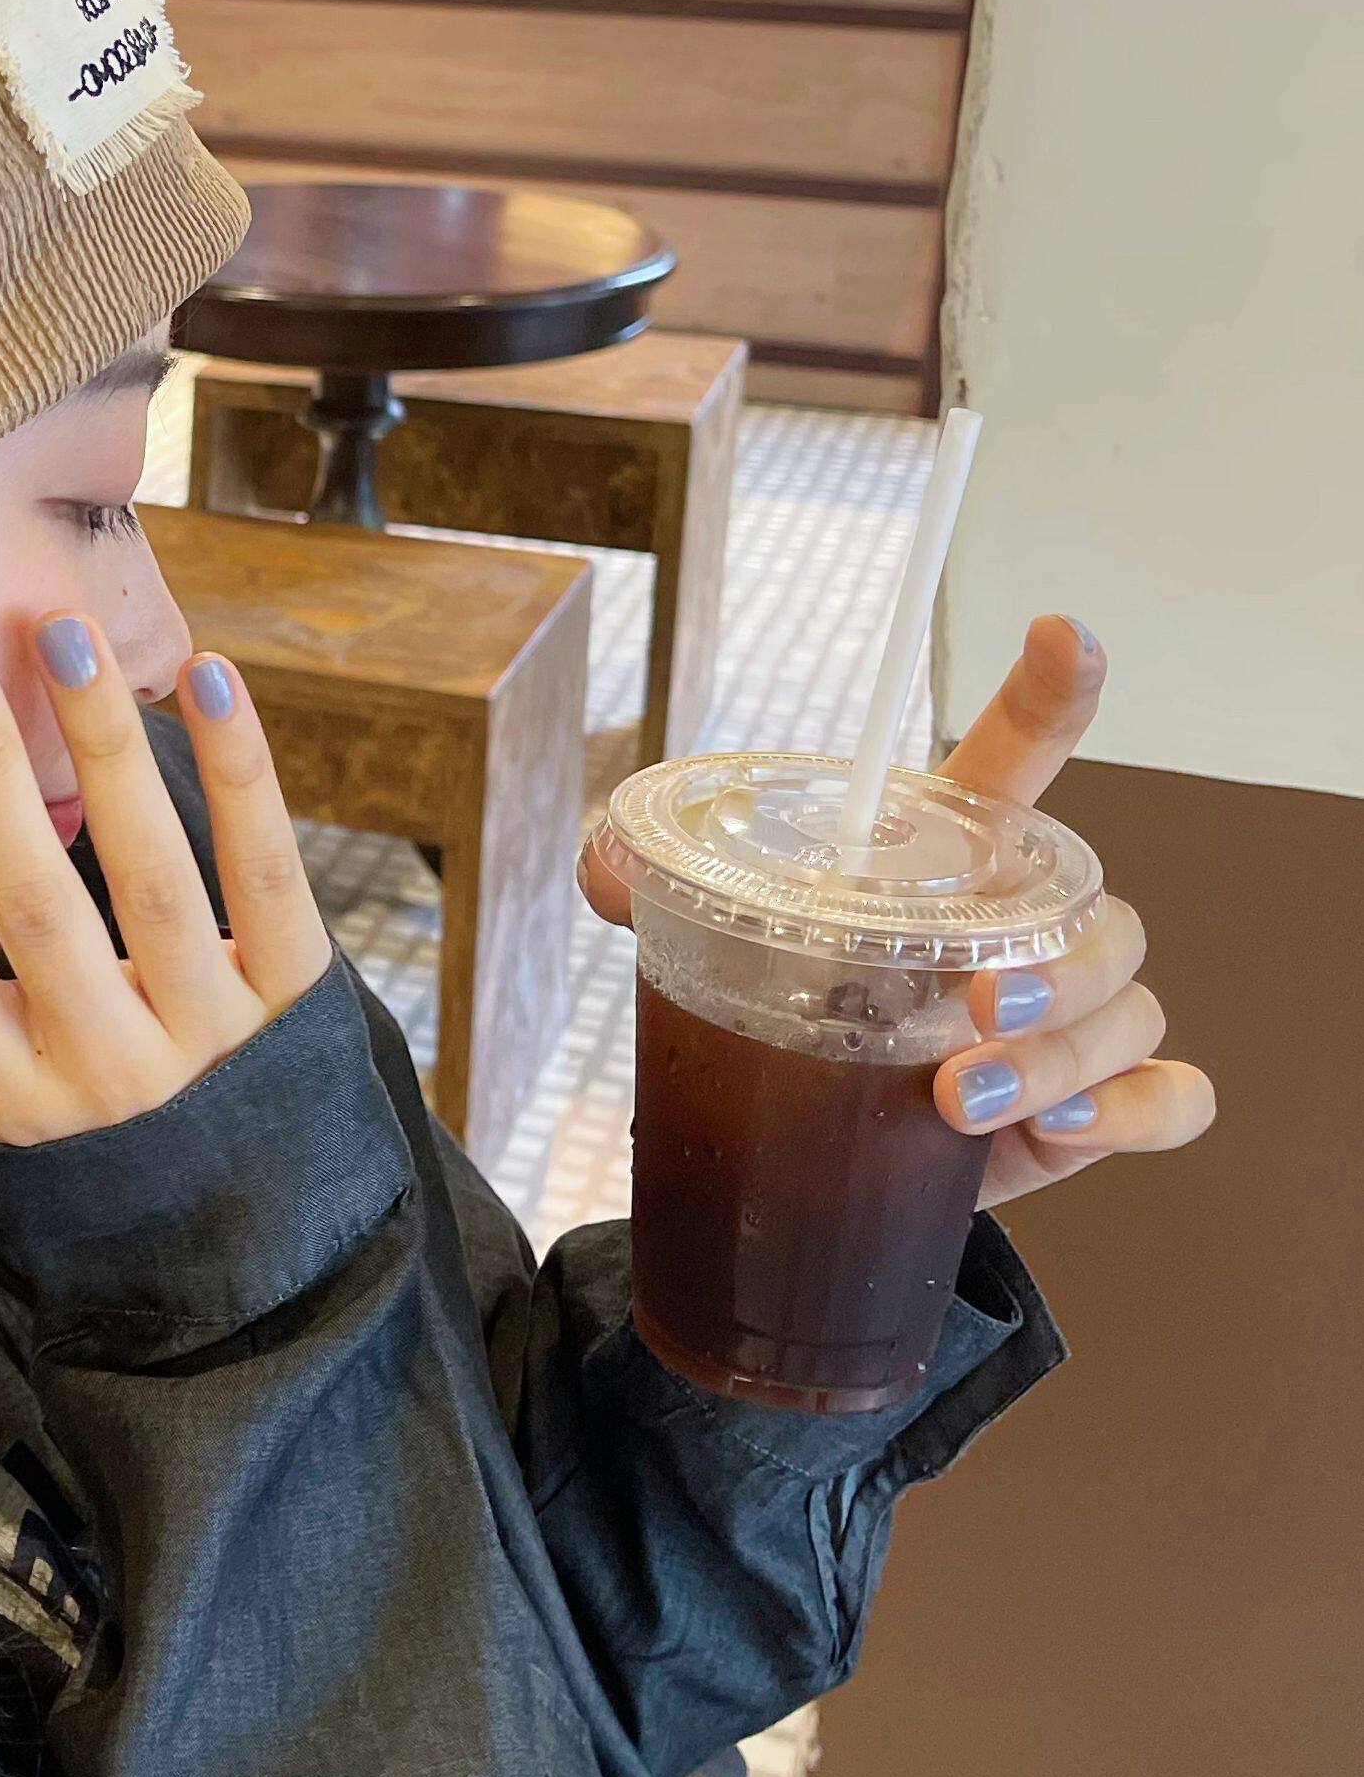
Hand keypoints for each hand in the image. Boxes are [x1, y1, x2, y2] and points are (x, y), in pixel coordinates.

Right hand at [0, 613, 334, 1141]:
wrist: (266, 1250)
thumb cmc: (102, 1158)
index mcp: (19, 1093)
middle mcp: (112, 1066)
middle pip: (33, 901)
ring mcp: (213, 1034)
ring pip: (152, 875)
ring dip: (103, 746)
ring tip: (61, 634)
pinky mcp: (300, 1000)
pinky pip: (270, 876)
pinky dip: (242, 773)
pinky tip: (209, 675)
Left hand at [578, 615, 1215, 1207]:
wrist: (817, 1145)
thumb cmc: (797, 1011)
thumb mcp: (719, 941)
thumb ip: (652, 892)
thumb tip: (604, 864)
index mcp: (950, 865)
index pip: (1016, 760)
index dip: (1049, 693)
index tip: (1067, 631)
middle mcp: (1028, 935)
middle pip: (1105, 914)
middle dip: (1063, 963)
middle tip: (976, 1008)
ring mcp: (1073, 1023)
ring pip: (1135, 1006)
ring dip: (1067, 1051)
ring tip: (963, 1093)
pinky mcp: (1088, 1109)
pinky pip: (1171, 1096)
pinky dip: (1128, 1109)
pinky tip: (1056, 1125)